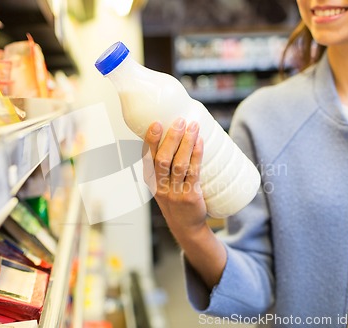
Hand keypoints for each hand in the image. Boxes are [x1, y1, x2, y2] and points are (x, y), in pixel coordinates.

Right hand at [143, 118, 206, 235]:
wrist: (186, 226)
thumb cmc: (176, 197)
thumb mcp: (163, 183)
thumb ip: (166, 162)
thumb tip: (178, 131)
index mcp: (150, 180)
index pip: (147, 157)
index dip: (151, 140)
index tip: (156, 123)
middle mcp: (159, 187)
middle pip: (163, 159)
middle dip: (172, 138)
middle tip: (180, 121)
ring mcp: (174, 193)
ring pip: (179, 165)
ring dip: (186, 143)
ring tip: (193, 127)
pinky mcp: (190, 196)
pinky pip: (193, 173)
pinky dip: (196, 156)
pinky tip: (200, 143)